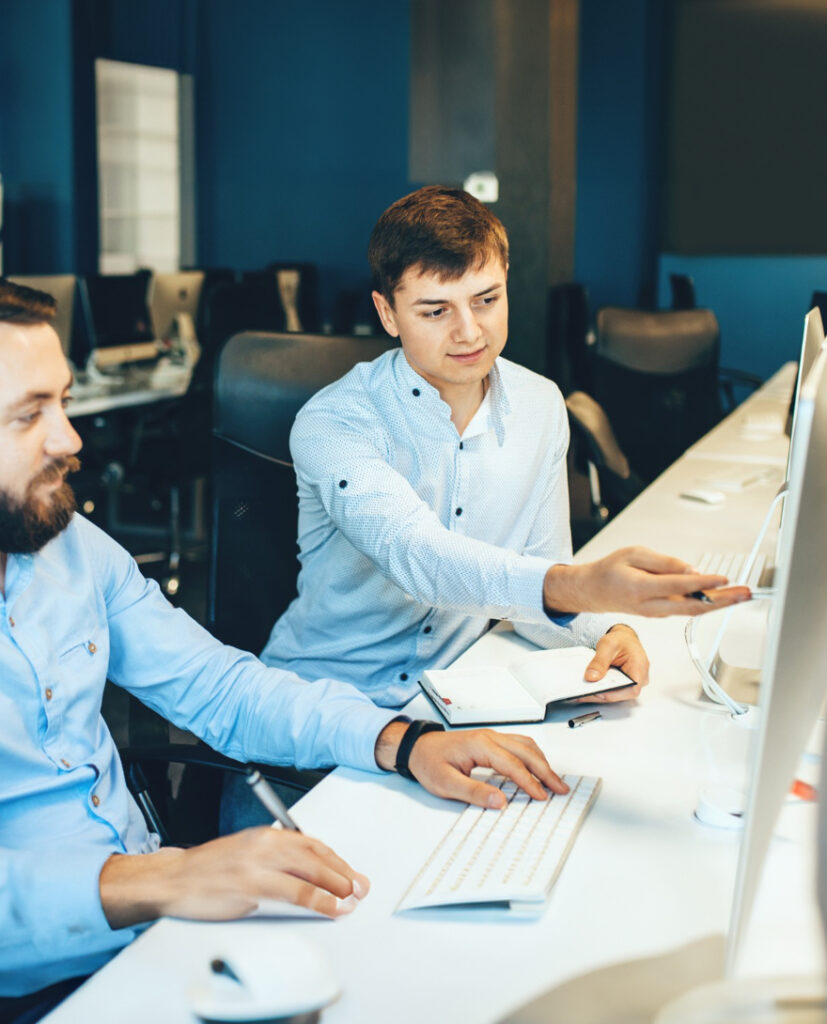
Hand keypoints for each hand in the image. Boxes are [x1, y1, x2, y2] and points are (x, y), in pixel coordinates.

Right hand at [99, 828, 368, 928]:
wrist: (173, 879)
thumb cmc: (208, 871)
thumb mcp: (246, 856)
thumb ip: (274, 861)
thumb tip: (308, 876)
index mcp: (265, 835)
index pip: (311, 843)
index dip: (335, 859)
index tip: (351, 874)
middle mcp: (264, 843)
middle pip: (315, 854)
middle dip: (342, 872)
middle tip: (360, 887)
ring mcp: (257, 862)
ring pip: (308, 869)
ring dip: (336, 885)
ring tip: (352, 898)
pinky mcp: (249, 883)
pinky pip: (293, 891)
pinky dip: (317, 900)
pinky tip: (330, 907)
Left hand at [375, 721, 566, 808]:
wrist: (417, 747)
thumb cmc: (429, 762)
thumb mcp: (446, 783)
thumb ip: (474, 792)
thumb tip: (500, 801)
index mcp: (480, 745)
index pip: (513, 764)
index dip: (530, 782)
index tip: (542, 797)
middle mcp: (490, 737)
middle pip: (526, 751)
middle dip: (546, 771)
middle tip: (561, 789)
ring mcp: (491, 737)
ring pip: (525, 745)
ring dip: (542, 762)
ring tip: (555, 781)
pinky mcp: (491, 741)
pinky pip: (519, 745)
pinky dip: (533, 756)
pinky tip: (538, 767)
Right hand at [543, 546, 750, 616]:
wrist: (594, 591)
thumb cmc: (611, 570)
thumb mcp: (634, 554)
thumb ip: (663, 563)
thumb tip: (691, 570)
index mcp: (641, 589)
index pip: (679, 586)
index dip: (704, 583)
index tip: (723, 578)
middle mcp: (652, 606)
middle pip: (693, 606)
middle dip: (723, 601)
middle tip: (745, 594)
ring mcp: (658, 613)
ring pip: (693, 610)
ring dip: (720, 603)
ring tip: (741, 594)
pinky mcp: (662, 613)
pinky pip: (687, 608)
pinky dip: (707, 602)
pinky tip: (722, 595)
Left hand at [574, 623, 648, 702]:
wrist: (623, 638)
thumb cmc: (621, 640)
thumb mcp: (608, 645)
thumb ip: (600, 661)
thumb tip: (591, 677)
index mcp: (639, 668)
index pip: (631, 689)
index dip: (613, 694)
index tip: (596, 692)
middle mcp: (638, 679)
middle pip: (620, 694)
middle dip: (600, 695)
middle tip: (581, 694)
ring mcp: (630, 683)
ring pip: (614, 694)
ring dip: (597, 694)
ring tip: (579, 693)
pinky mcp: (622, 685)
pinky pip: (610, 691)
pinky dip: (598, 690)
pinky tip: (585, 688)